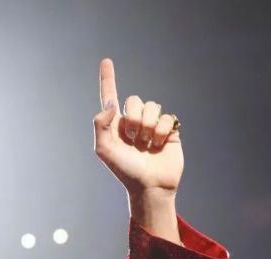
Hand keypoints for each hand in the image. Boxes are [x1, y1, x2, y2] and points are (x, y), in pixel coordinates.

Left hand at [93, 58, 183, 198]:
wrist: (150, 186)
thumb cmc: (124, 171)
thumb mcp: (104, 150)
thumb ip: (100, 124)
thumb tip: (111, 103)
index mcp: (114, 124)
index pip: (110, 96)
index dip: (108, 78)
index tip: (106, 60)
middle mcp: (133, 121)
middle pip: (134, 100)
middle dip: (134, 118)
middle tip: (134, 139)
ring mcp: (152, 125)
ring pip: (152, 106)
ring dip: (149, 125)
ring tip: (147, 144)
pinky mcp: (169, 130)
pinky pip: (168, 117)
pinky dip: (163, 130)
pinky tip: (159, 144)